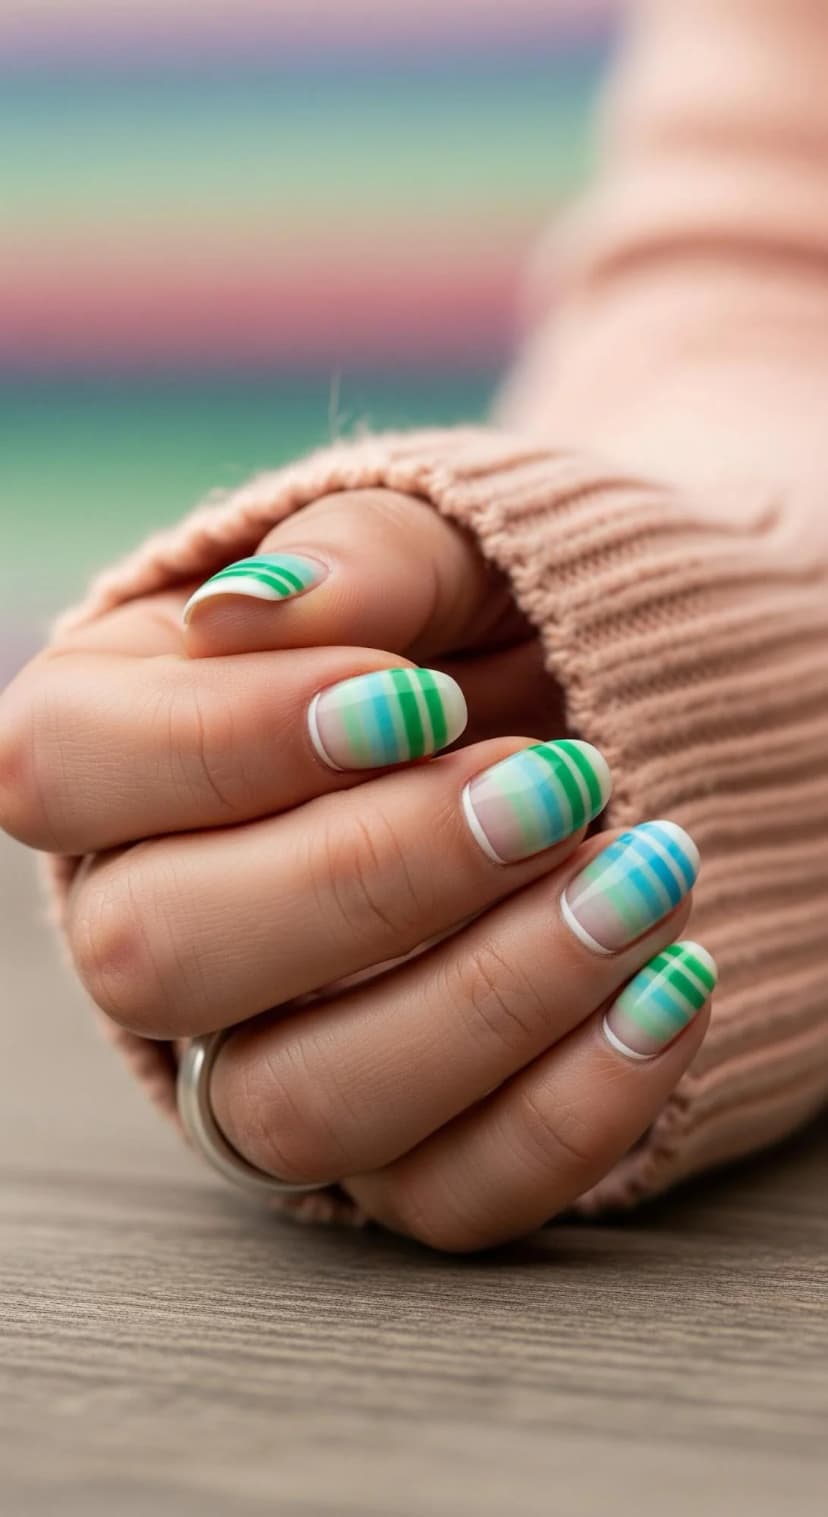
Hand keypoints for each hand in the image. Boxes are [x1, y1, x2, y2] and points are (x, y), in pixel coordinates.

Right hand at [0, 489, 712, 1249]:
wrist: (600, 721)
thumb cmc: (488, 623)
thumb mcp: (440, 549)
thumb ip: (358, 559)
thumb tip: (253, 609)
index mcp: (119, 748)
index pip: (64, 768)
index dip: (230, 744)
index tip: (418, 700)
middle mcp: (160, 924)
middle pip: (155, 958)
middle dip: (373, 874)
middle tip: (549, 787)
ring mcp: (271, 1059)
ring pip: (298, 1106)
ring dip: (487, 999)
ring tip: (638, 881)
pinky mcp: (403, 1152)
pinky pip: (450, 1194)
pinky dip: (576, 1104)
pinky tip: (669, 986)